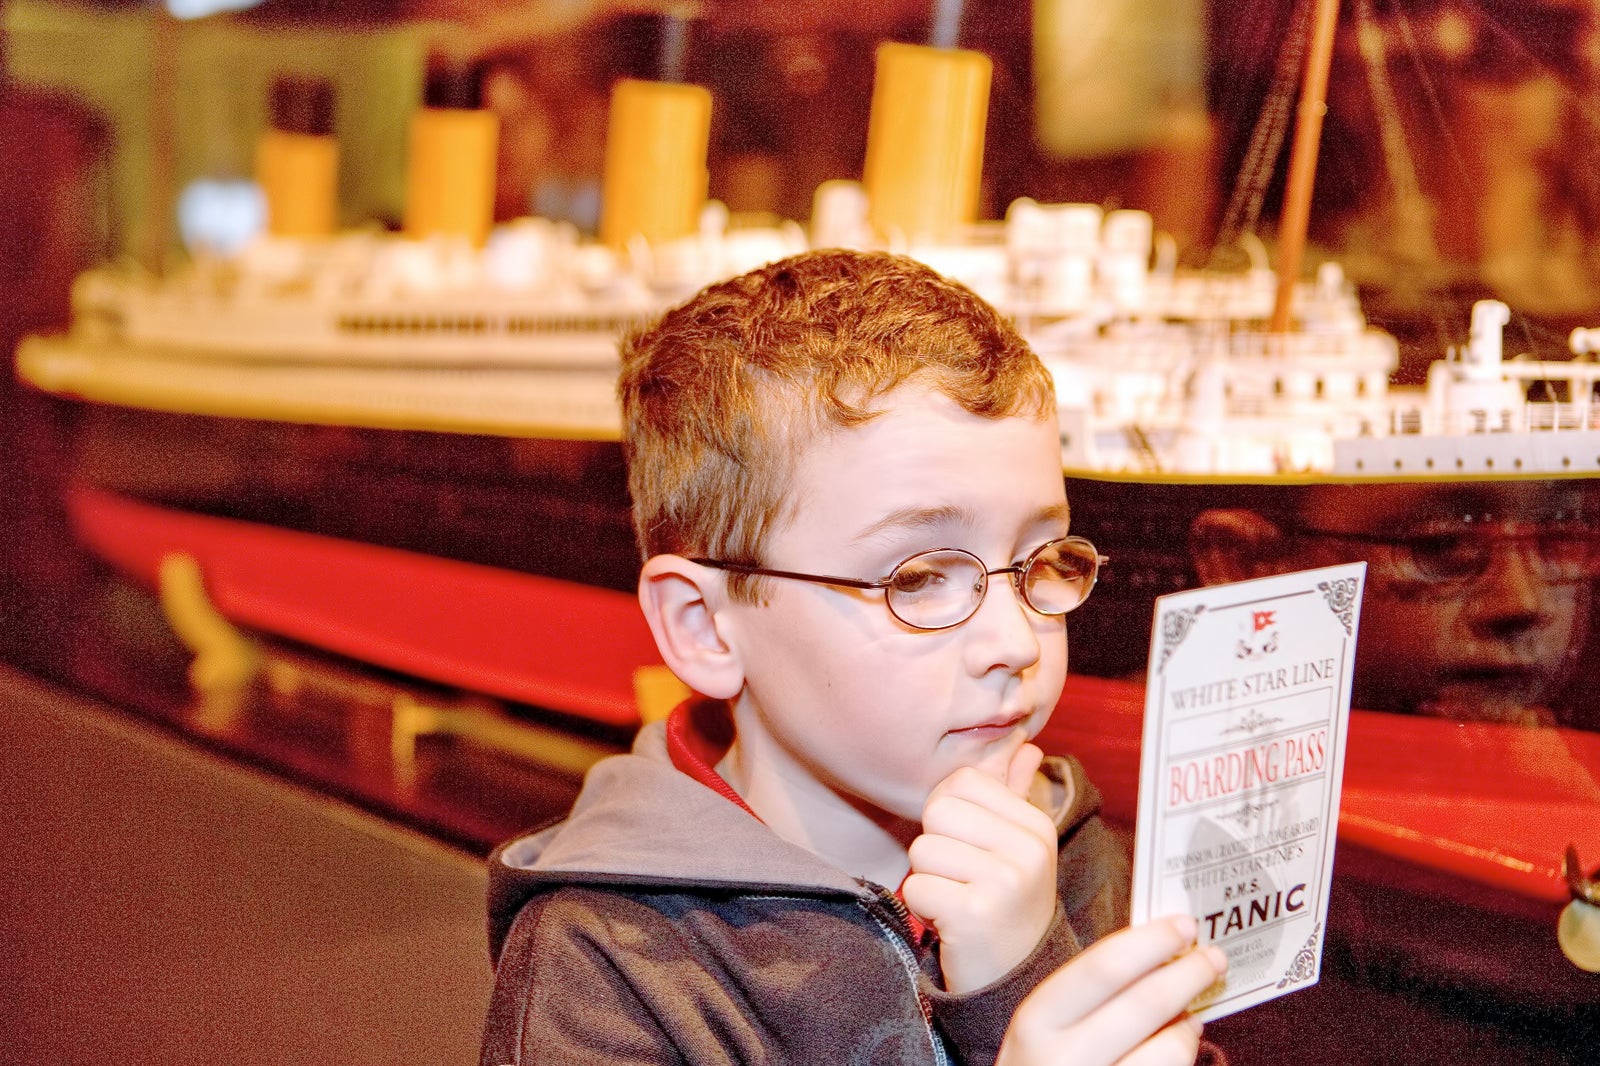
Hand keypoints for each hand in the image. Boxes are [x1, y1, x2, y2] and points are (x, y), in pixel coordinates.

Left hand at [902, 737, 1057, 991]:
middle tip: (961, 878)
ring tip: (957, 899)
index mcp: (1036, 825)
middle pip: (937, 811)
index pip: (962, 780)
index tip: (967, 845)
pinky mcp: (974, 914)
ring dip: (928, 878)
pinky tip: (950, 922)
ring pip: (922, 849)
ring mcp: (1005, 882)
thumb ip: (1014, 794)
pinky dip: (922, 907)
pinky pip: (916, 887)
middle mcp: (1028, 849)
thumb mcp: (1019, 848)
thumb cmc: (1007, 904)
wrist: (1015, 978)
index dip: (948, 810)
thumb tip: (1025, 747)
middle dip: (935, 845)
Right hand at [997, 916, 1227, 1065]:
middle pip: (1146, 1004)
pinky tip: (1178, 1044)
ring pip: (1170, 1049)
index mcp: (1038, 1021)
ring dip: (1189, 1025)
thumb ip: (1087, 992)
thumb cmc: (1042, 1061)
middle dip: (1189, 974)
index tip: (1184, 925)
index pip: (1104, 968)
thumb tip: (1158, 951)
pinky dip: (1183, 1053)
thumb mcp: (1044, 1025)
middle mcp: (1063, 1059)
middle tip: (1213, 957)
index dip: (1152, 941)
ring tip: (1191, 1014)